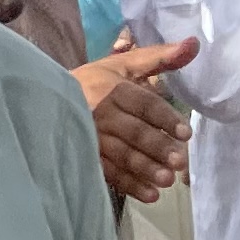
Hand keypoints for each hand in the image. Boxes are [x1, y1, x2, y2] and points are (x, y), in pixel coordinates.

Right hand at [79, 37, 197, 202]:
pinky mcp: (86, 156)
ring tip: (167, 180)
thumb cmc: (93, 82)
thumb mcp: (122, 65)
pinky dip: (129, 184)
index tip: (185, 132)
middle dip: (157, 146)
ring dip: (145, 168)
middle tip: (180, 161)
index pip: (143, 103)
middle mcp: (101, 113)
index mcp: (112, 89)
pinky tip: (150, 195)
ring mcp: (91, 137)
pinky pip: (108, 172)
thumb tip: (194, 44)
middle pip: (134, 131)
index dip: (165, 117)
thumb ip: (159, 58)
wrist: (45, 96)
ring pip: (121, 153)